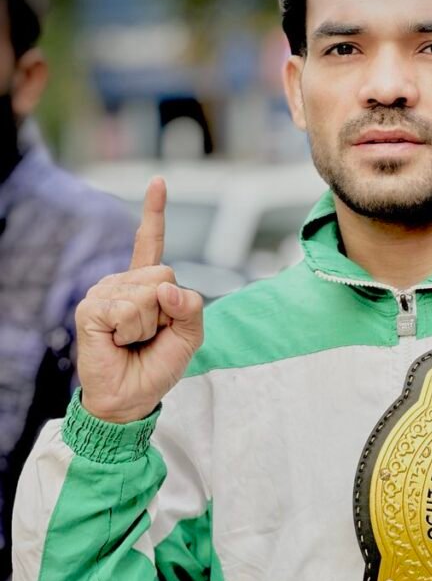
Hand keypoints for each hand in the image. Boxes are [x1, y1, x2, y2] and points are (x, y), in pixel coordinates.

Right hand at [75, 177, 203, 423]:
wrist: (131, 397)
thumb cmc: (157, 366)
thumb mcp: (190, 336)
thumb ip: (191, 307)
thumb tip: (166, 288)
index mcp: (145, 285)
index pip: (149, 243)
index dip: (154, 213)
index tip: (159, 182)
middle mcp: (122, 283)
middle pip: (164, 274)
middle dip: (168, 311)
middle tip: (150, 335)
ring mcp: (104, 293)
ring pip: (149, 293)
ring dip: (149, 325)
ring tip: (132, 341)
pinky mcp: (91, 308)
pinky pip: (129, 309)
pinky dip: (132, 330)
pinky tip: (118, 341)